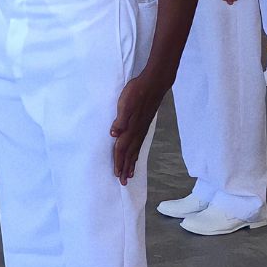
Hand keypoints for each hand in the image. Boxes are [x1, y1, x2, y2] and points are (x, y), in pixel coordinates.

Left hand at [109, 71, 169, 185]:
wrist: (153, 84)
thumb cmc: (136, 92)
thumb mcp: (124, 104)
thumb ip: (120, 120)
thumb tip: (113, 134)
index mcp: (130, 128)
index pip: (122, 149)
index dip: (119, 162)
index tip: (117, 175)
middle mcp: (137, 132)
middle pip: (129, 154)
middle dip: (125, 168)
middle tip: (123, 182)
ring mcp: (142, 130)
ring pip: (135, 151)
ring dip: (131, 163)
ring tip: (130, 175)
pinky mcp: (145, 125)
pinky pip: (139, 144)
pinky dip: (136, 153)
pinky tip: (136, 156)